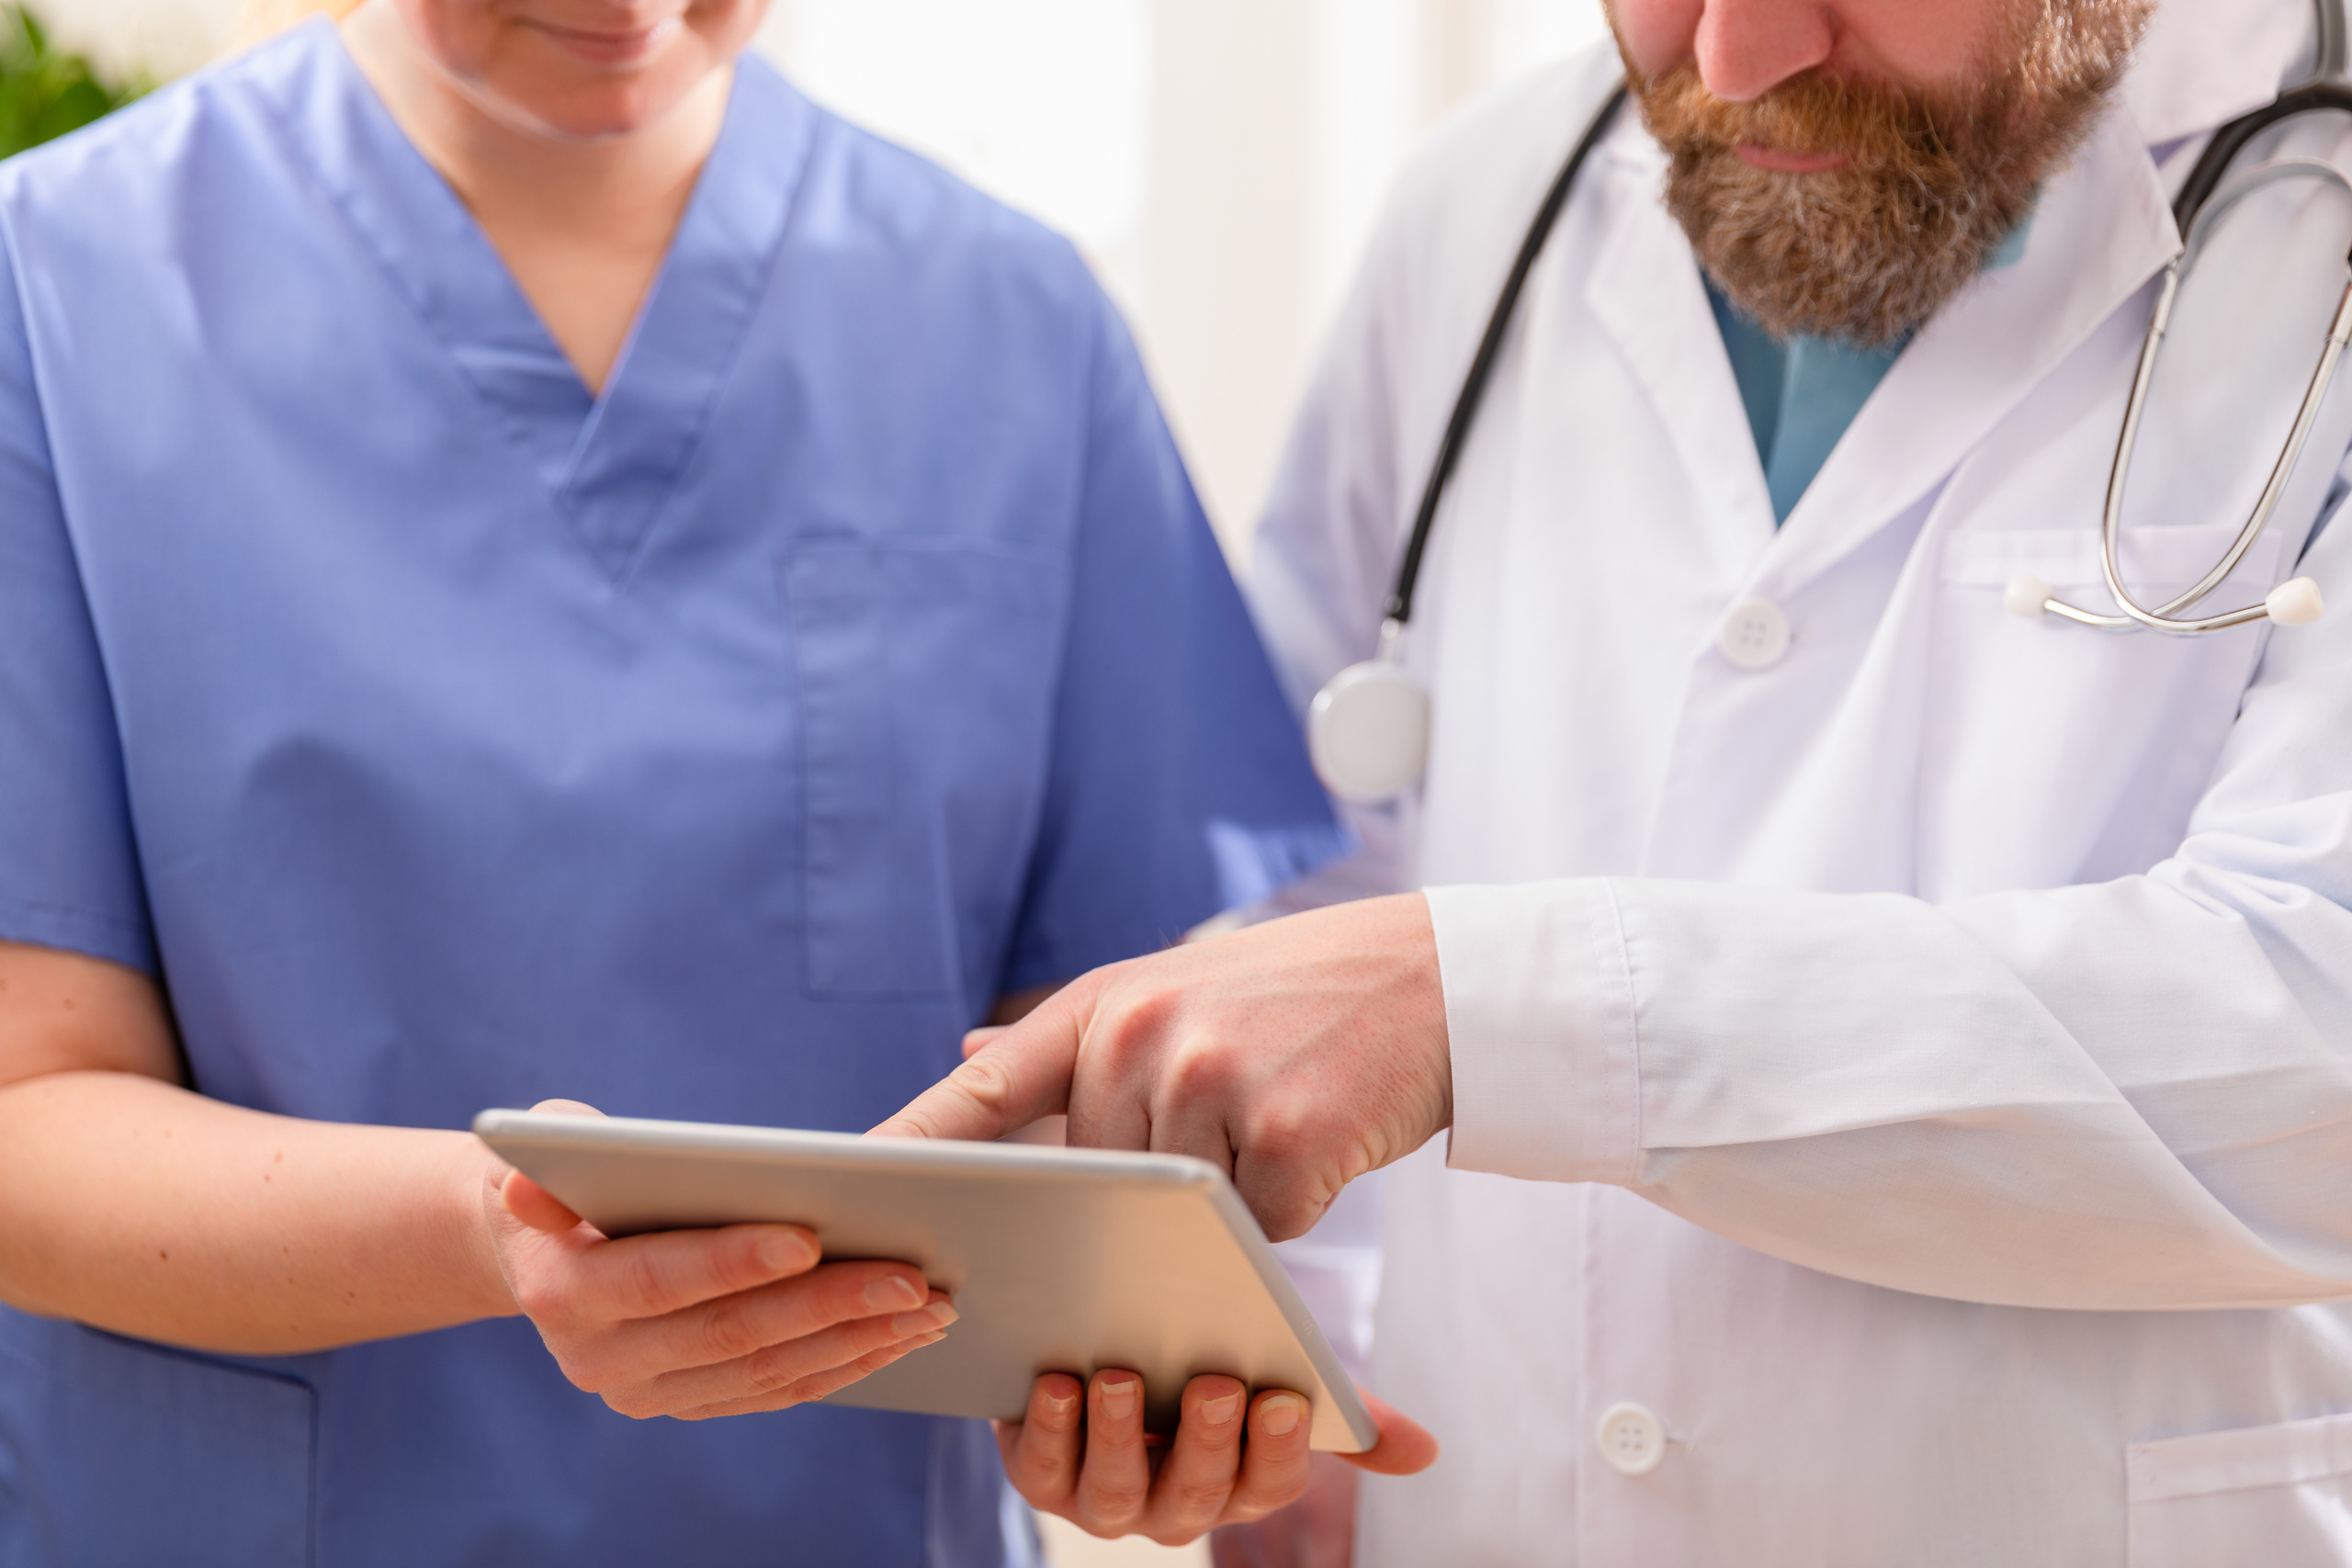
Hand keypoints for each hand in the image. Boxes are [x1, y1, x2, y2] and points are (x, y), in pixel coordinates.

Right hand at [482, 1101, 956, 1418]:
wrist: (540, 1253)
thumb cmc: (562, 1178)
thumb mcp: (546, 1149)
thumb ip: (556, 1148)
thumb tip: (539, 1166)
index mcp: (562, 1293)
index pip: (658, 1280)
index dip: (732, 1261)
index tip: (809, 1237)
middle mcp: (600, 1360)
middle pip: (731, 1334)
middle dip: (828, 1305)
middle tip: (912, 1278)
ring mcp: (647, 1393)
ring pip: (768, 1372)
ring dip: (857, 1341)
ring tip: (931, 1305)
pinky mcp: (690, 1403)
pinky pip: (779, 1391)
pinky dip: (846, 1364)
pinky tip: (902, 1335)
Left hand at [876, 894, 1448, 1241]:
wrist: (1440, 979)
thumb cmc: (1303, 996)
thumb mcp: (1178, 985)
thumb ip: (1080, 1039)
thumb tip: (971, 1052)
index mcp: (1107, 1001)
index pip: (986, 1086)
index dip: (914, 1142)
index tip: (850, 1188)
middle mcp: (1144, 1035)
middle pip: (1092, 1183)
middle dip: (1131, 1203)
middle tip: (1185, 1167)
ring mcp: (1212, 1084)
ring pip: (1171, 1215)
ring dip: (1219, 1208)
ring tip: (1277, 1127)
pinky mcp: (1285, 1139)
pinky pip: (1251, 1232)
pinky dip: (1282, 1215)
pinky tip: (1320, 1148)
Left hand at [1000, 1369, 1435, 1545]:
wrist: (1109, 1348)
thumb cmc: (1206, 1367)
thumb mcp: (1276, 1380)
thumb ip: (1344, 1417)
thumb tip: (1425, 1452)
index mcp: (1242, 1482)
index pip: (1271, 1482)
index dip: (1278, 1447)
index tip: (1286, 1397)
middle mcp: (1177, 1506)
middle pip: (1196, 1490)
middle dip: (1206, 1441)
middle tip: (1216, 1385)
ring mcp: (1108, 1499)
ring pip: (1115, 1490)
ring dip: (1117, 1436)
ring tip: (1122, 1378)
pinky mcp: (1043, 1475)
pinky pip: (1041, 1467)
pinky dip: (1047, 1428)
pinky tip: (1055, 1381)